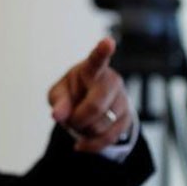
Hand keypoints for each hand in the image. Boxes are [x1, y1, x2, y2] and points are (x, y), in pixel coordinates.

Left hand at [48, 37, 132, 152]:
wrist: (89, 107)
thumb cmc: (72, 94)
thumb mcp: (58, 95)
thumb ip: (58, 102)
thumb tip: (58, 115)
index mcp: (92, 68)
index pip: (97, 59)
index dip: (102, 50)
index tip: (108, 41)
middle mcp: (112, 81)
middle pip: (96, 105)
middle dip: (79, 119)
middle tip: (70, 119)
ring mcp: (123, 100)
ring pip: (102, 125)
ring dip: (84, 131)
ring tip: (80, 124)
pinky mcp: (128, 119)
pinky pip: (110, 138)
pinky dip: (92, 144)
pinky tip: (82, 143)